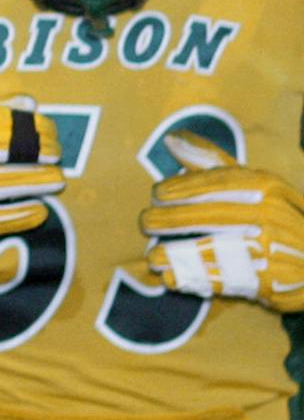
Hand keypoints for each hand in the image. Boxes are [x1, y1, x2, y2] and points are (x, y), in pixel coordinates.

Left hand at [141, 132, 303, 312]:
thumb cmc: (271, 215)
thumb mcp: (252, 184)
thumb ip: (211, 164)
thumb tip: (170, 140)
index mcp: (266, 187)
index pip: (220, 183)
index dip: (184, 187)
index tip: (157, 193)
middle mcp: (271, 214)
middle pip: (214, 214)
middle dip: (173, 219)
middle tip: (145, 222)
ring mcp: (273, 248)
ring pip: (218, 249)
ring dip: (179, 254)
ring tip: (153, 257)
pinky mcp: (270, 279)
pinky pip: (227, 279)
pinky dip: (196, 279)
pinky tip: (172, 278)